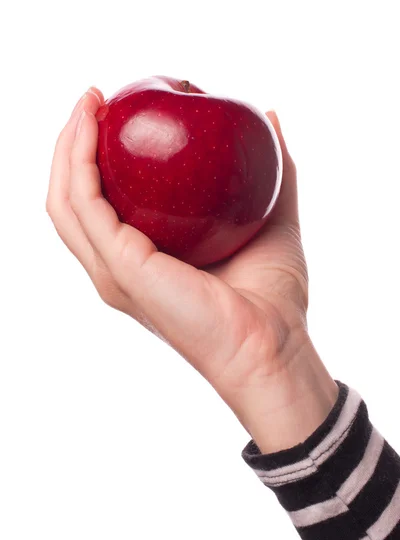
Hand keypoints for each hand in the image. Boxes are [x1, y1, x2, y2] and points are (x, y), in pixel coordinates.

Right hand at [46, 88, 336, 451]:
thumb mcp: (275, 217)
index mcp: (146, 260)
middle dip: (73, 145)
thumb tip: (272, 119)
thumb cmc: (273, 297)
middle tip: (96, 99)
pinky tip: (93, 123)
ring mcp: (115, 270)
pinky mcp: (121, 267)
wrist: (274, 345)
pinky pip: (86, 204)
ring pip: (67, 200)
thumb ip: (276, 170)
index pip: (104, 204)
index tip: (117, 111)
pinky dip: (81, 160)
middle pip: (74, 198)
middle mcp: (121, 266)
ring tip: (88, 101)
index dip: (100, 156)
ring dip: (67, 146)